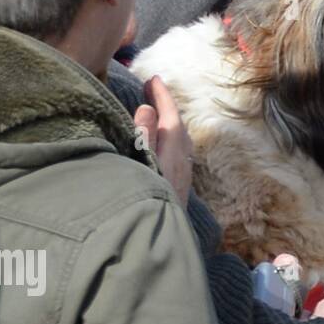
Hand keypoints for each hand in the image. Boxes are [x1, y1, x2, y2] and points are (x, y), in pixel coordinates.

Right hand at [134, 76, 192, 202]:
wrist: (158, 245)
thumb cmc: (144, 203)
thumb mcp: (140, 167)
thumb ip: (143, 137)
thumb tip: (147, 109)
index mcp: (173, 153)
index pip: (170, 117)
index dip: (162, 96)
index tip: (153, 78)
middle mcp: (183, 162)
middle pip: (178, 127)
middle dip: (166, 106)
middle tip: (151, 90)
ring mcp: (183, 177)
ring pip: (180, 141)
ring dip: (168, 123)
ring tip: (155, 113)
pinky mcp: (179, 190)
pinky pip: (177, 154)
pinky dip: (169, 140)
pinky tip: (160, 145)